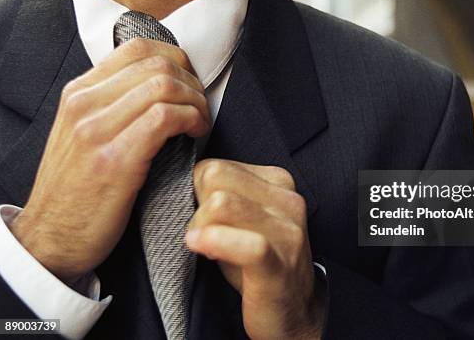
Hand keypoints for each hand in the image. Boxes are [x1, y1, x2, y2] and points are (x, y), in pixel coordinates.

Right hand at [10, 38, 209, 283]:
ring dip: (196, 102)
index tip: (190, 85)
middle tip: (200, 108)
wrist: (51, 238)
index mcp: (78, 92)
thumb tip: (160, 85)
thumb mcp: (82, 133)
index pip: (137, 48)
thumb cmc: (78, 187)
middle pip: (157, 64)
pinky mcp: (115, 160)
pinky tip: (196, 134)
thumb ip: (113, 104)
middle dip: (193, 83)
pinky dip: (191, 120)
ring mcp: (96, 130)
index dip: (177, 60)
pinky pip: (165, 117)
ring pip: (164, 86)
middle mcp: (83, 104)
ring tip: (200, 123)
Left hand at [186, 159, 325, 339]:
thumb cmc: (259, 262)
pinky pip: (245, 244)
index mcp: (278, 181)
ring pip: (221, 203)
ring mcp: (287, 232)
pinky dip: (214, 242)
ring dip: (201, 226)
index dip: (197, 192)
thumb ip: (221, 192)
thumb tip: (181, 181)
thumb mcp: (243, 217)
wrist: (293, 309)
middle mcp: (287, 200)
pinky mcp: (280, 263)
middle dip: (196, 204)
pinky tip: (201, 248)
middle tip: (201, 233)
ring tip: (204, 246)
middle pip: (215, 176)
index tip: (203, 219)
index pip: (215, 165)